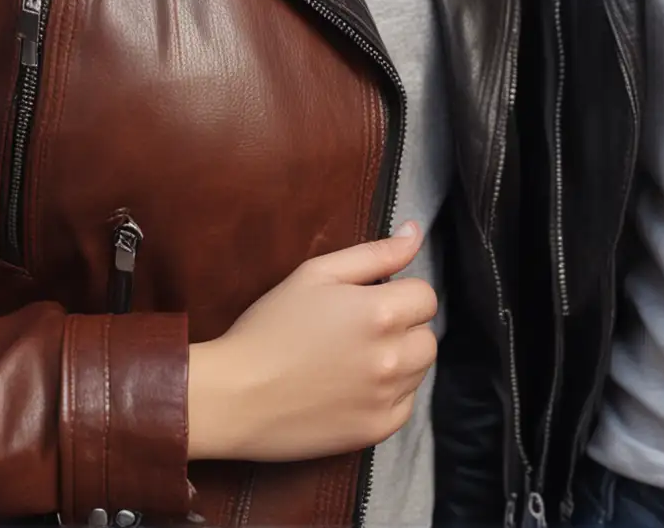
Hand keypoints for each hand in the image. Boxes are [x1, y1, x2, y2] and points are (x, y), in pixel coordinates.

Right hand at [186, 221, 437, 461]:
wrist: (236, 395)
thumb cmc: (271, 326)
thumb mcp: (317, 274)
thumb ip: (375, 253)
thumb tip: (416, 232)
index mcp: (381, 312)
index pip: (426, 297)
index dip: (400, 293)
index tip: (371, 301)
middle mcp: (392, 357)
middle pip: (427, 336)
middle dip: (403, 328)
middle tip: (361, 331)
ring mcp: (386, 398)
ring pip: (419, 370)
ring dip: (400, 361)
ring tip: (356, 359)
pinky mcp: (376, 431)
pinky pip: (405, 406)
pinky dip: (390, 396)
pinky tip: (354, 388)